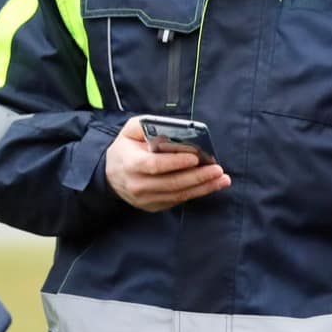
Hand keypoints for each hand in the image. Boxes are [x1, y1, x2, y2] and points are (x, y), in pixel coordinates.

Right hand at [105, 116, 230, 211]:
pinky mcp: (153, 206)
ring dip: (203, 187)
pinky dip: (196, 193)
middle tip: (217, 169)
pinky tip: (211, 185)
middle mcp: (138, 185)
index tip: (195, 157)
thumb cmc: (125, 148)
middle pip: (172, 183)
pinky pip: (177, 201)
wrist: (110, 175)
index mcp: (131, 164)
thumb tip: (172, 130)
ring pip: (178, 195)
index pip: (155, 165)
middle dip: (198, 176)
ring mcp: (146, 199)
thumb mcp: (130, 131)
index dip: (176, 162)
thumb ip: (149, 126)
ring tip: (222, 179)